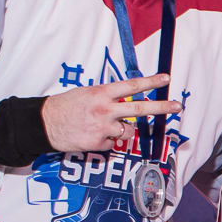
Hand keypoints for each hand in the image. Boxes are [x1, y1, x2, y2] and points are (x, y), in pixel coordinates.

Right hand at [41, 75, 176, 152]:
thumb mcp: (87, 94)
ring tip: (103, 126)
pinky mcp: (98, 142)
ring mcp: (103, 127)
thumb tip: (126, 102)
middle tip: (177, 106)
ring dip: (122, 129)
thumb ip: (108, 98)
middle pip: (139, 108)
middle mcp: (105, 109)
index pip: (131, 86)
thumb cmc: (66, 106)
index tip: (166, 78)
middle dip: (161, 107)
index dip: (150, 82)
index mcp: (102, 93)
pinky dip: (106, 140)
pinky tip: (92, 135)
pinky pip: (112, 143)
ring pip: (128, 130)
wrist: (44, 123)